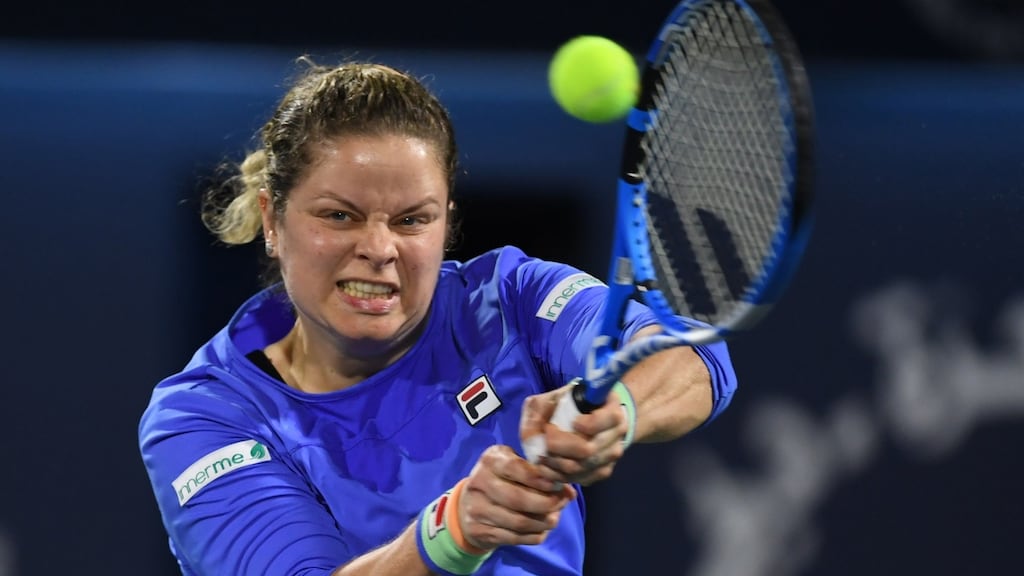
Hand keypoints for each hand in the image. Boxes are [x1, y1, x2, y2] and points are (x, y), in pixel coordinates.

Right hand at [457, 445, 576, 549]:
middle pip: (518, 499)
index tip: (558, 485)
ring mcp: (477, 509)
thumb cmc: (500, 478)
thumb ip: (541, 474)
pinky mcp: (479, 530)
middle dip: (546, 503)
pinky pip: (513, 537)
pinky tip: (541, 530)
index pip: (516, 469)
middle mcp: (480, 483)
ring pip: (518, 521)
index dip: (540, 479)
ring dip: (542, 522)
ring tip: (554, 519)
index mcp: (491, 460)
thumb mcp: (515, 466)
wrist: (468, 503)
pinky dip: (533, 535)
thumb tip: (569, 492)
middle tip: (561, 503)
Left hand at [520, 385, 629, 485]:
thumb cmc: (573, 403)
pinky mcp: (603, 471)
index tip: (565, 422)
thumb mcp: (555, 397)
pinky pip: (581, 479)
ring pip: (581, 468)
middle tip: (544, 441)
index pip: (602, 421)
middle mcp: (618, 433)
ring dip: (556, 464)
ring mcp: (613, 454)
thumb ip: (540, 410)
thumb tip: (532, 438)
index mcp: (612, 409)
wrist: (593, 415)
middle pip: (587, 450)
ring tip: (542, 454)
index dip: (582, 425)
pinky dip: (560, 476)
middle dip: (558, 448)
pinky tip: (548, 467)